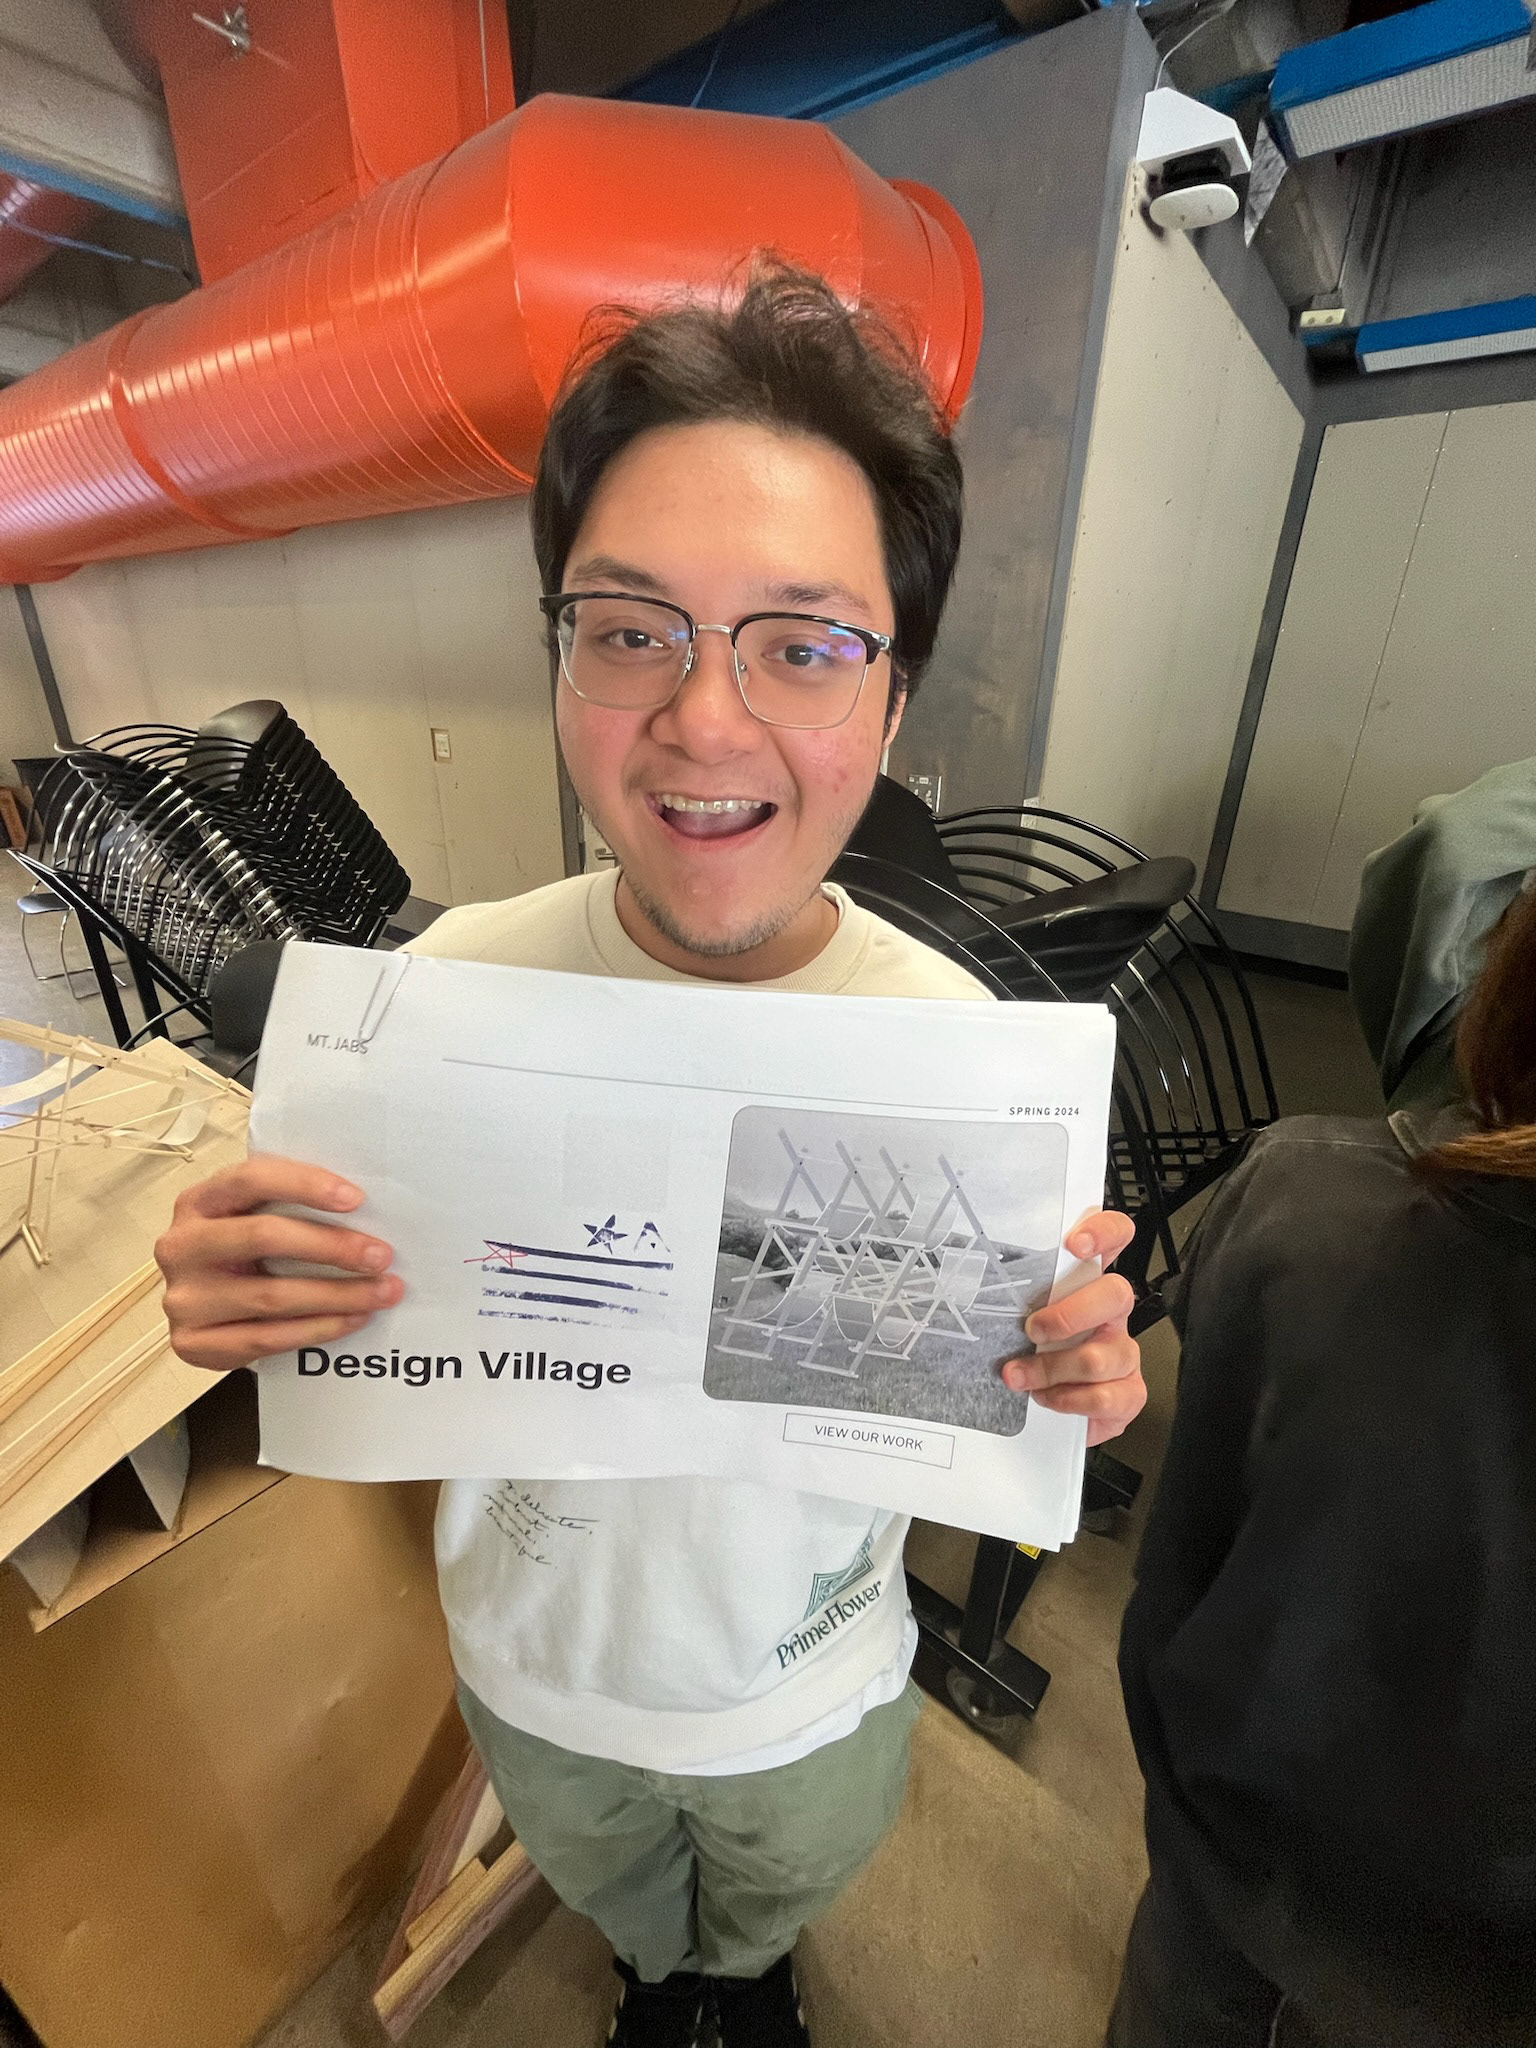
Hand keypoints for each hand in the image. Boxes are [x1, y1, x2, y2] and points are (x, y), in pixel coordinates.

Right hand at [156, 1156, 402, 1370]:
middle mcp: (182, 1246)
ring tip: (382, 1292)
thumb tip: (365, 1209)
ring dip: (338, 1295)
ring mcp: (184, 1298)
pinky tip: (352, 1319)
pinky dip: (318, 1328)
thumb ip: (286, 1206)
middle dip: (332, 1246)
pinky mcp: (192, 1344)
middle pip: (263, 1236)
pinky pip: (267, 1338)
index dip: (304, 1184)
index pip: (250, 1179)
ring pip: (272, 1295)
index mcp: (198, 1202)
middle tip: (381, 1256)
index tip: (356, 1199)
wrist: (198, 1314)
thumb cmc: (239, 1256)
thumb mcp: (248, 1219)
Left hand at [1001, 1209, 1144, 1446]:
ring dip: (1051, 1369)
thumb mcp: (1019, 1317)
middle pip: (1116, 1294)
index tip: (1074, 1244)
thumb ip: (1011, 1296)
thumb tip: (965, 1279)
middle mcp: (1111, 1315)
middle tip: (1033, 1330)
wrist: (1048, 1413)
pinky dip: (1068, 1400)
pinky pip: (1106, 1396)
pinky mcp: (1128, 1393)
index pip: (1115, 1238)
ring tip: (1021, 1376)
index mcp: (1088, 1285)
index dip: (1104, 1232)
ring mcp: (1123, 1353)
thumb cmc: (1030, 1354)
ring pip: (1101, 1356)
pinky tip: (1047, 1398)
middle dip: (1068, 1315)